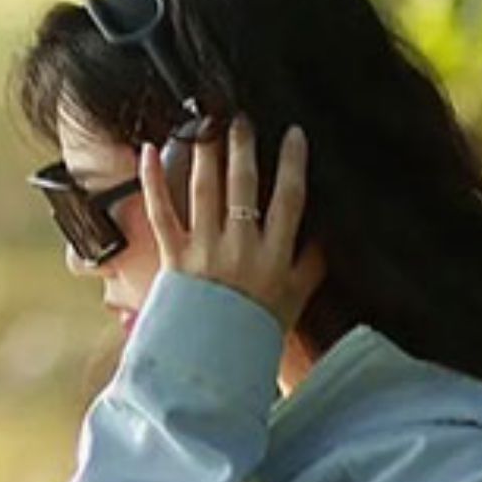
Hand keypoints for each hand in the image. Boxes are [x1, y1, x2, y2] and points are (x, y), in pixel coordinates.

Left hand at [138, 112, 324, 332]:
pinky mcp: (172, 258)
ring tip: (205, 122)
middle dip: (243, 147)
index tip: (294, 133)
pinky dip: (155, 180)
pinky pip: (161, 212)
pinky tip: (152, 150)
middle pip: (244, 186)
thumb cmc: (254, 331)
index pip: (289, 198)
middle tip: (240, 117)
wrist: (210, 365)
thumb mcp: (295, 300)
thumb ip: (311, 264)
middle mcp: (240, 248)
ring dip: (206, 152)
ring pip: (205, 190)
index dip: (293, 164)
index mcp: (274, 255)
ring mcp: (205, 250)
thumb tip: (328, 231)